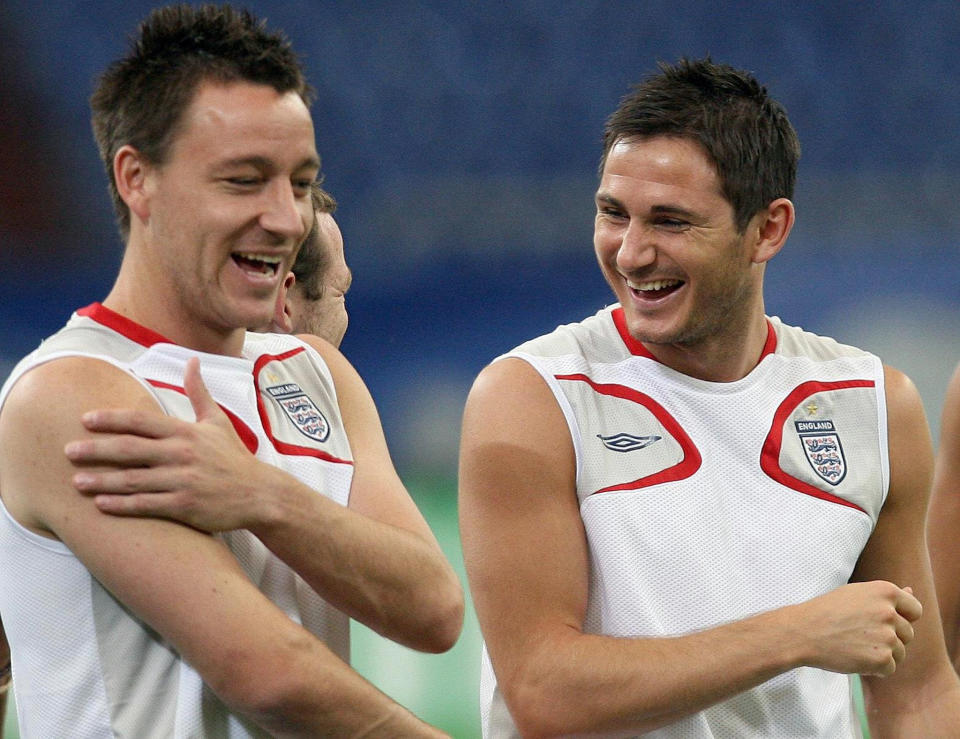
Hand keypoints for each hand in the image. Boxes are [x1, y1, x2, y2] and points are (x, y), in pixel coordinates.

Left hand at [65, 357, 276, 530]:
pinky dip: (122, 505)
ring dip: (102, 480)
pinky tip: (101, 504)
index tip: (85, 419)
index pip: (142, 421)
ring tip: (76, 481)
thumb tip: (191, 360)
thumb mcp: (217, 421)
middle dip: (96, 449)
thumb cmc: (234, 457)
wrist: (259, 494)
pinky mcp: (185, 506)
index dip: (112, 419)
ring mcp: (183, 481)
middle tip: (68, 450)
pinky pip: (147, 505)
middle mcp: (182, 454)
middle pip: (130, 449)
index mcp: (186, 432)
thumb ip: (198, 392)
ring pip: (133, 480)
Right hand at [790, 581, 921, 676]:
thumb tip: (911, 592)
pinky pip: (890, 668)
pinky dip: (874, 668)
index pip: (915, 610)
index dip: (901, 618)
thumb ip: (885, 596)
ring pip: (900, 652)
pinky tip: (854, 656)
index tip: (881, 622)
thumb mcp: (856, 593)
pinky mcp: (881, 658)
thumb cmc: (827, 611)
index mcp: (885, 591)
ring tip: (855, 645)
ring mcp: (887, 636)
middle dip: (889, 638)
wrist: (802, 632)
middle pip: (908, 633)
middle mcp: (890, 612)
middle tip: (860, 634)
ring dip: (882, 653)